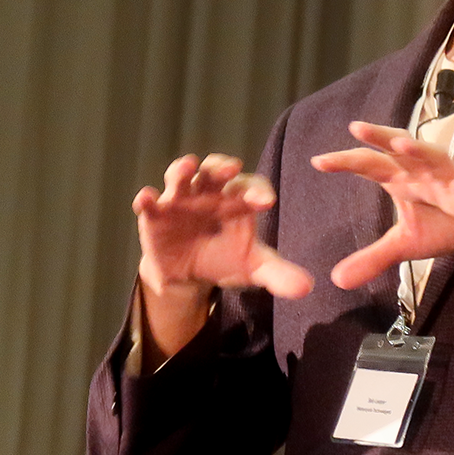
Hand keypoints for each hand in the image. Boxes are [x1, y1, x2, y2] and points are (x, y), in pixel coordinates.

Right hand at [133, 153, 314, 303]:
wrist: (189, 276)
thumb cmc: (225, 259)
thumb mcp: (253, 268)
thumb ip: (278, 274)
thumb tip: (307, 288)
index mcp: (237, 200)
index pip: (250, 187)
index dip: (258, 191)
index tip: (266, 202)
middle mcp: (208, 193)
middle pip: (215, 170)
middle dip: (222, 167)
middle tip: (232, 169)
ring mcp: (180, 200)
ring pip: (180, 176)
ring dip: (182, 169)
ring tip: (188, 166)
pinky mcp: (155, 215)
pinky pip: (149, 202)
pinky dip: (146, 197)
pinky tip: (147, 197)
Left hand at [311, 121, 453, 290]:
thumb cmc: (447, 223)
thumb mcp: (405, 243)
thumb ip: (372, 257)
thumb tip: (336, 280)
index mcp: (406, 179)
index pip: (372, 166)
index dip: (347, 161)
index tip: (317, 161)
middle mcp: (426, 173)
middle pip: (402, 150)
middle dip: (381, 138)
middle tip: (356, 128)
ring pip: (437, 160)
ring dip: (420, 151)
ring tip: (402, 144)